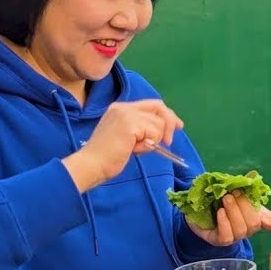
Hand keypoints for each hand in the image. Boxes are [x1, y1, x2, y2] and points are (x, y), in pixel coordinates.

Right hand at [64, 100, 182, 191]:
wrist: (92, 164)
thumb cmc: (108, 157)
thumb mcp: (127, 138)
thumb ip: (141, 130)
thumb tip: (164, 130)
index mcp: (120, 109)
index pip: (151, 105)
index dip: (167, 114)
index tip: (178, 126)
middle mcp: (123, 107)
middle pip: (159, 107)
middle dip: (169, 122)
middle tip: (169, 141)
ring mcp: (126, 114)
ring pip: (158, 123)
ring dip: (152, 140)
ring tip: (134, 149)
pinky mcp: (130, 124)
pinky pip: (154, 133)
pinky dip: (148, 145)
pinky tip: (133, 150)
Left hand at [187, 193, 270, 246]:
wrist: (196, 205)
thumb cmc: (220, 200)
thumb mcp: (236, 194)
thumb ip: (251, 193)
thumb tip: (257, 184)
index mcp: (254, 216)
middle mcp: (246, 229)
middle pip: (254, 224)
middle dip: (244, 207)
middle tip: (234, 194)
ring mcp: (234, 236)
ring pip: (241, 230)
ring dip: (233, 212)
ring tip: (225, 200)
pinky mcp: (219, 240)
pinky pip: (227, 236)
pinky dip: (224, 222)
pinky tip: (220, 213)